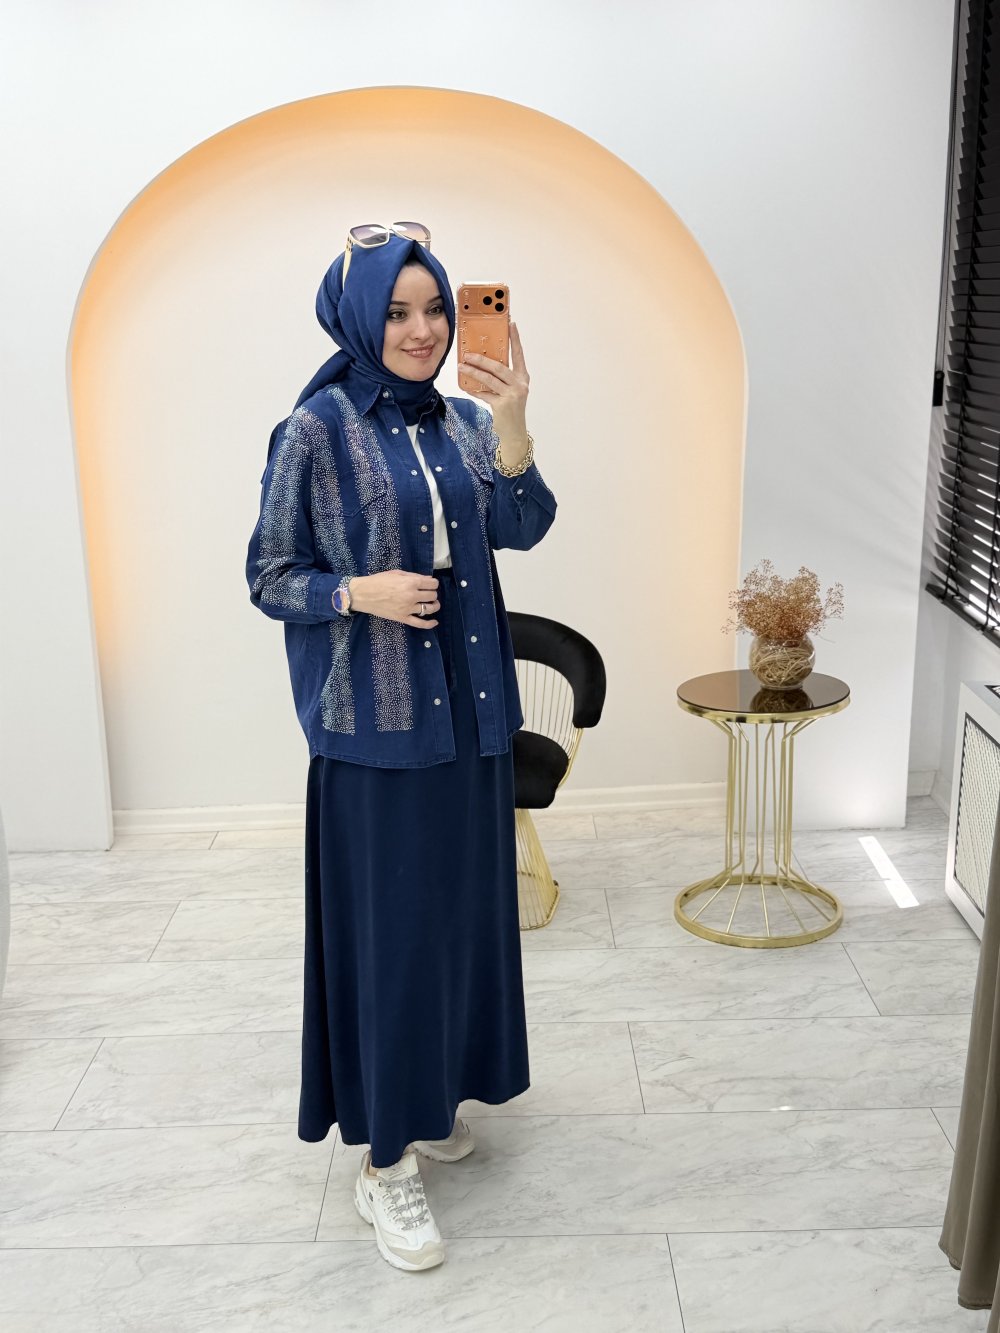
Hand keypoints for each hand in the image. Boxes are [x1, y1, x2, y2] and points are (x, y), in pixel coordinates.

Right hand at [347, 571, 440, 627]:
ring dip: (434, 606)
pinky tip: (434, 622)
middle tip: (427, 593)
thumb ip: (414, 576)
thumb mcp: (396, 573)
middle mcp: (411, 596)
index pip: (432, 584)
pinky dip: (429, 624)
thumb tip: (429, 579)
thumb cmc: (378, 581)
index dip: (433, 584)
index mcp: (411, 583)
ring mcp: (408, 609)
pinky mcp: (402, 618)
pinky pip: (420, 624)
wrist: (363, 594)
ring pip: (429, 609)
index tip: (430, 585)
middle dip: (432, 593)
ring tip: (432, 604)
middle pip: (432, 596)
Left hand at [458, 320, 529, 440]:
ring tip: (461, 367)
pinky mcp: (502, 405)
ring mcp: (512, 395)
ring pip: (489, 379)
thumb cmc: (511, 409)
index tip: (511, 324)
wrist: (515, 432)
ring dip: (473, 372)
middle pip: (498, 366)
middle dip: (481, 359)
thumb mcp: (511, 390)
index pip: (518, 354)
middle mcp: (520, 384)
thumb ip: (502, 378)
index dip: (515, 339)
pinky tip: (466, 387)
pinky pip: (484, 394)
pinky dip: (474, 390)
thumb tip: (484, 363)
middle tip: (467, 353)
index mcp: (522, 377)